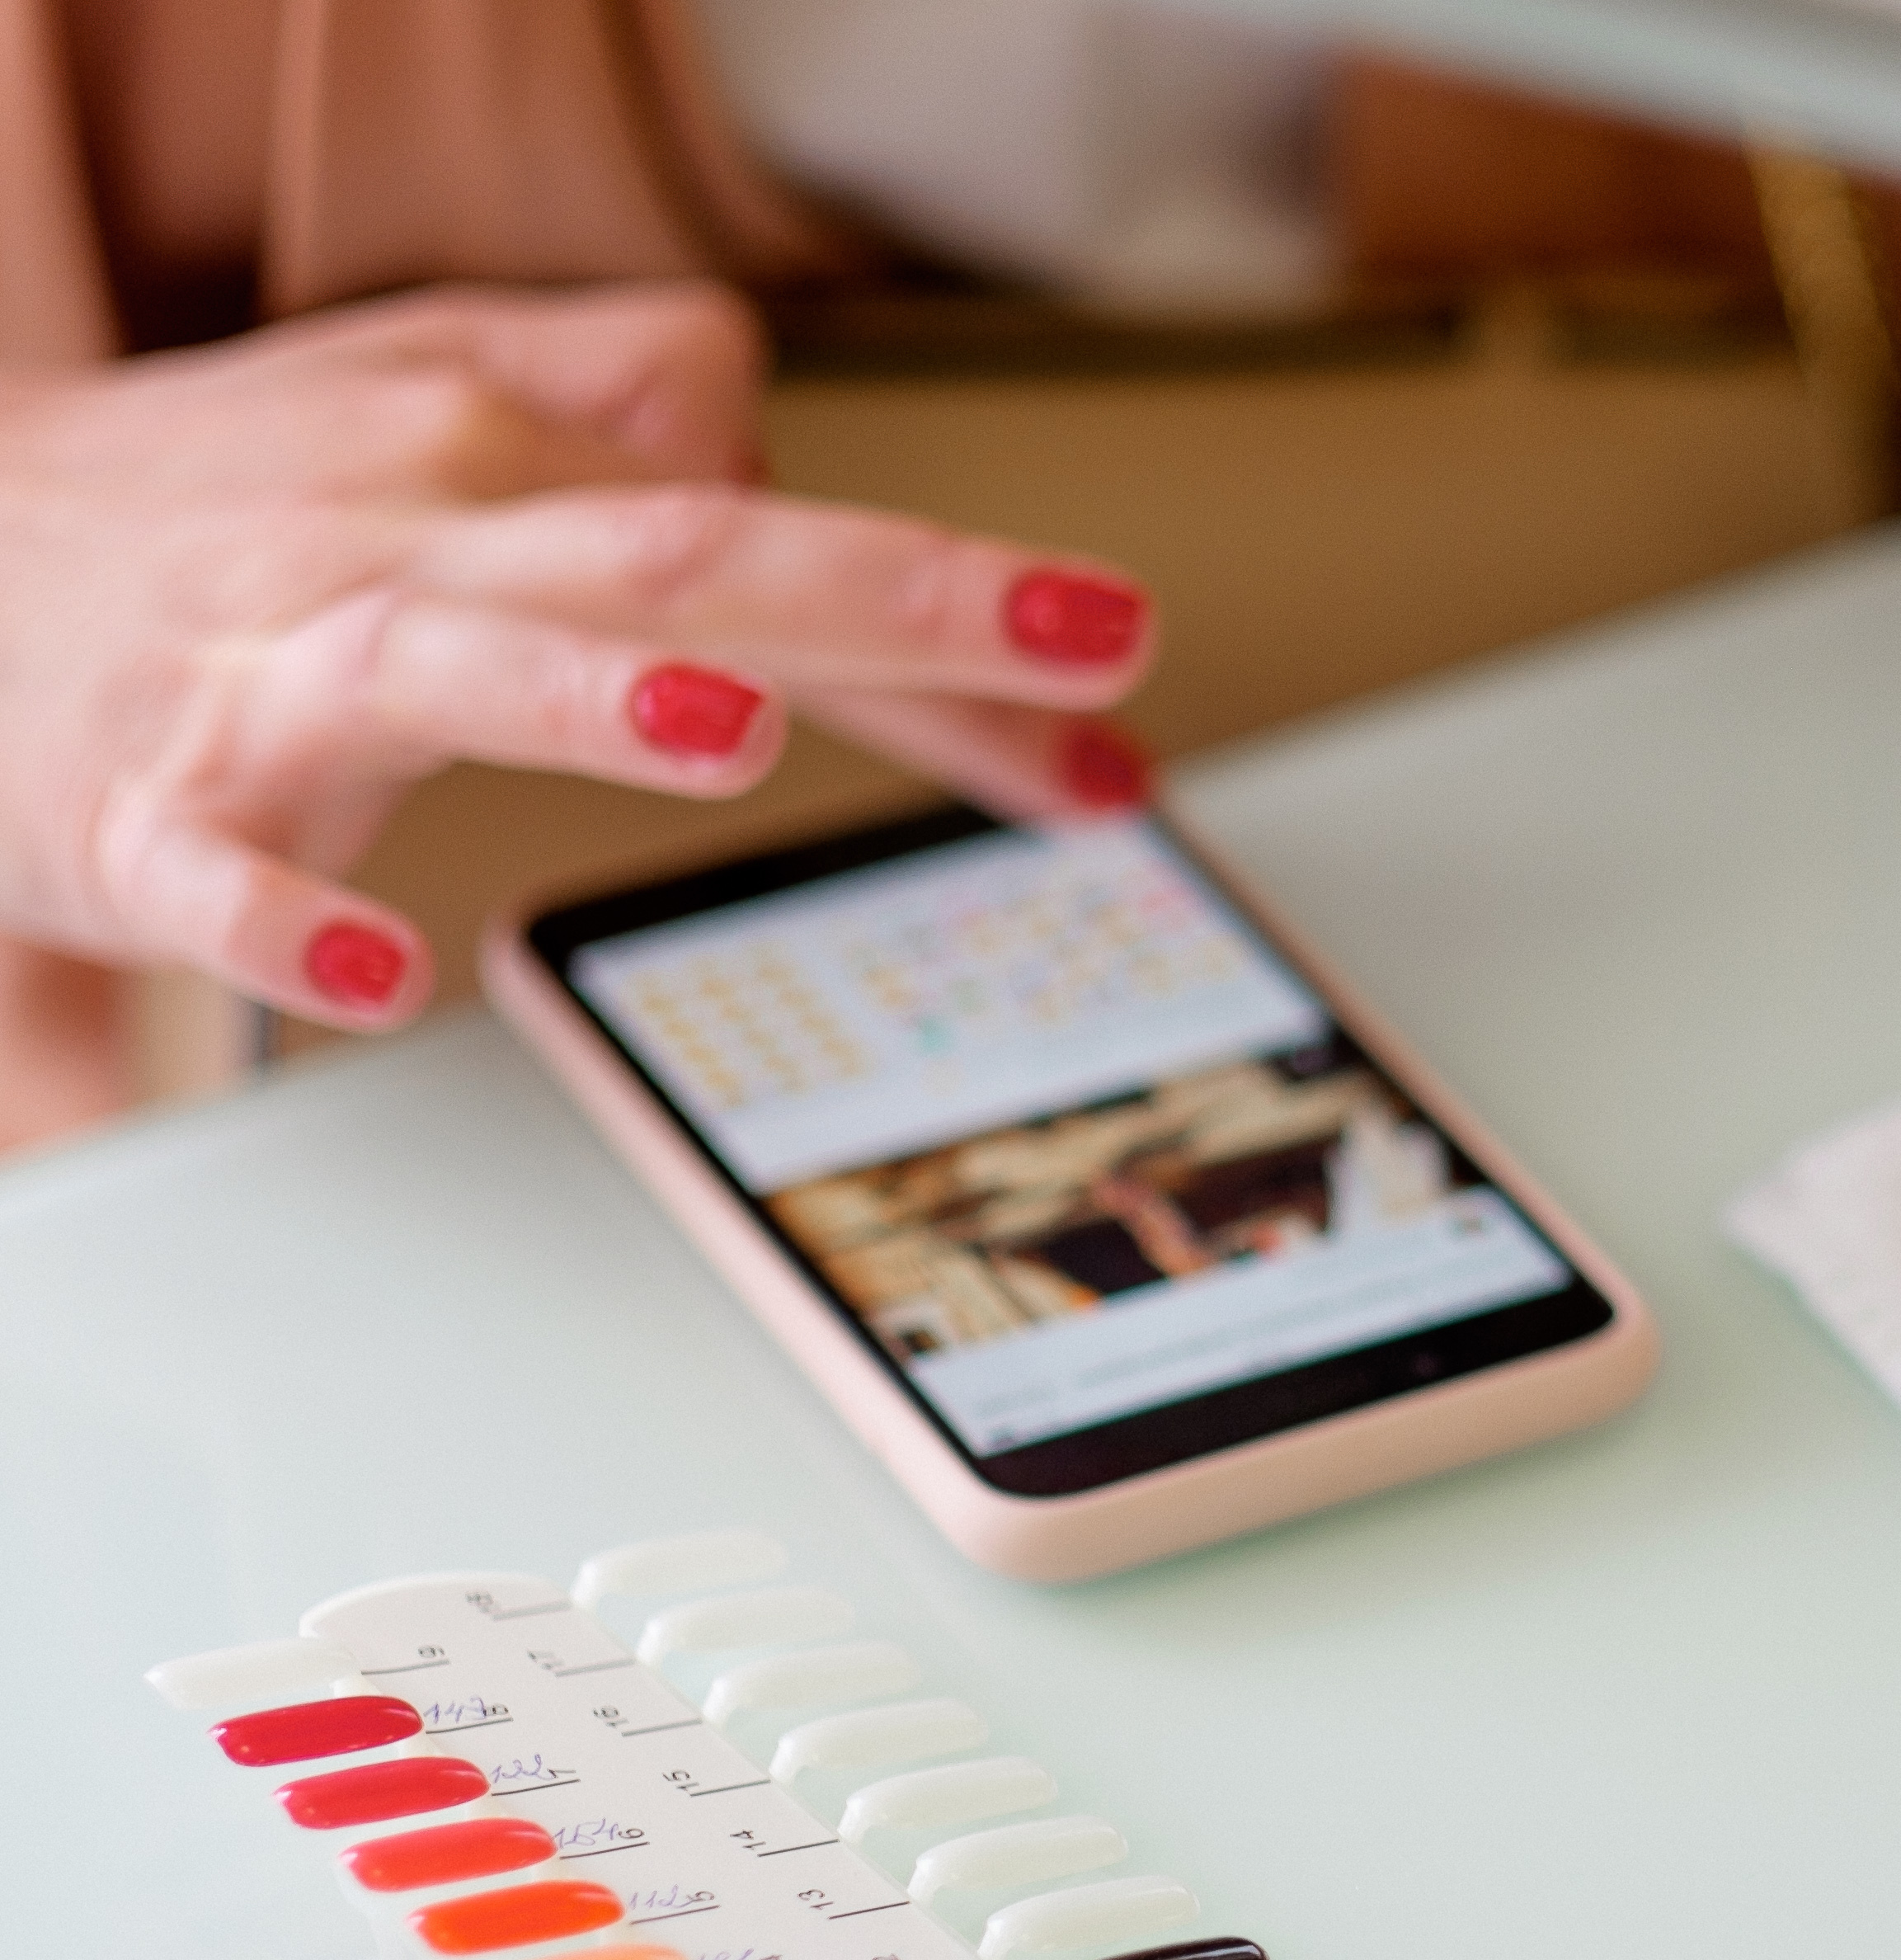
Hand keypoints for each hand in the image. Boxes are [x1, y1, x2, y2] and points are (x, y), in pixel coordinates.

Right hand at [0, 283, 1160, 1032]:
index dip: (956, 601)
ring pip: (444, 661)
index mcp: (480, 458)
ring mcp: (258, 674)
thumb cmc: (207, 506)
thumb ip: (616, 399)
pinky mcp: (132, 805)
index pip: (765, 526)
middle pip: (670, 555)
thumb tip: (776, 423)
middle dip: (884, 593)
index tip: (1119, 655)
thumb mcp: (420, 400)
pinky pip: (208, 870)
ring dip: (589, 695)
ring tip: (735, 725)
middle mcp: (395, 542)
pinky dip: (285, 916)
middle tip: (1072, 635)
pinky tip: (375, 969)